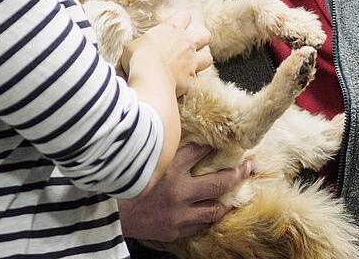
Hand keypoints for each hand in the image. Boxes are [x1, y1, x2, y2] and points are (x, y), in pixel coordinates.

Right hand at [118, 144, 251, 241]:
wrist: (109, 215)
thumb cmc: (123, 183)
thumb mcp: (143, 159)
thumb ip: (161, 147)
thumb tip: (174, 128)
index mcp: (169, 169)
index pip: (199, 151)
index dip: (214, 145)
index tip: (227, 141)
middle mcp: (178, 192)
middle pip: (218, 182)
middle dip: (238, 174)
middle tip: (249, 166)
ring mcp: (178, 214)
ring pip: (214, 209)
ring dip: (227, 201)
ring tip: (238, 194)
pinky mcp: (175, 230)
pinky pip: (199, 226)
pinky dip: (207, 218)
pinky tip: (212, 212)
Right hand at [123, 14, 211, 95]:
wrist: (150, 77)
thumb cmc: (138, 58)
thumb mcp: (134, 45)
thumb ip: (143, 44)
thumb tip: (139, 48)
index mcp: (172, 30)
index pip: (185, 16)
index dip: (183, 19)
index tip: (178, 24)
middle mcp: (186, 43)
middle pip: (205, 35)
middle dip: (201, 38)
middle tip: (192, 43)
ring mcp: (191, 61)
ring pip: (207, 57)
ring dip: (202, 60)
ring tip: (193, 63)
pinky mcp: (191, 79)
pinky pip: (196, 78)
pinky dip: (190, 80)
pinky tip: (182, 82)